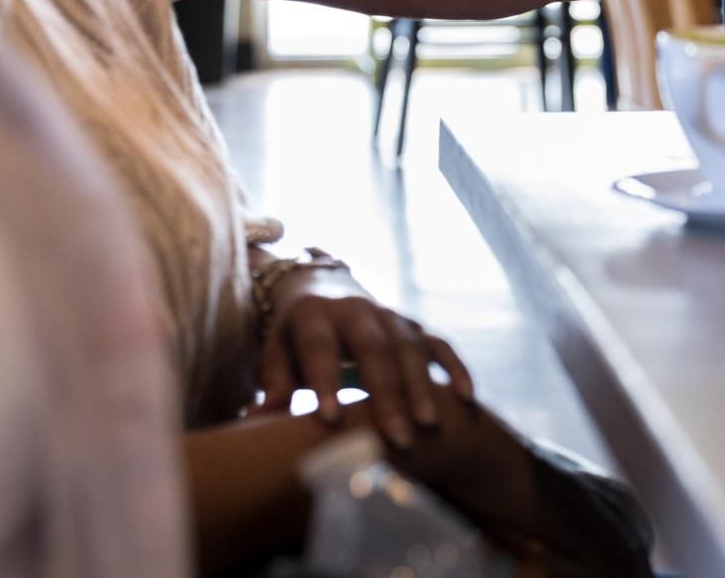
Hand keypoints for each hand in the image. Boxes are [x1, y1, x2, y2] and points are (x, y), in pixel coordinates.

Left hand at [255, 271, 473, 448]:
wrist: (322, 288)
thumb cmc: (294, 336)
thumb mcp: (276, 350)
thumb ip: (274, 382)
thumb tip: (258, 419)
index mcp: (314, 313)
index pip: (319, 346)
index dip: (325, 380)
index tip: (330, 420)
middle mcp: (355, 308)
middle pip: (373, 348)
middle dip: (386, 392)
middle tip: (396, 437)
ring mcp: (389, 314)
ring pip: (409, 346)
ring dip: (421, 385)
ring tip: (428, 426)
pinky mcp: (412, 324)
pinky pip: (438, 343)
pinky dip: (454, 368)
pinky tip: (465, 398)